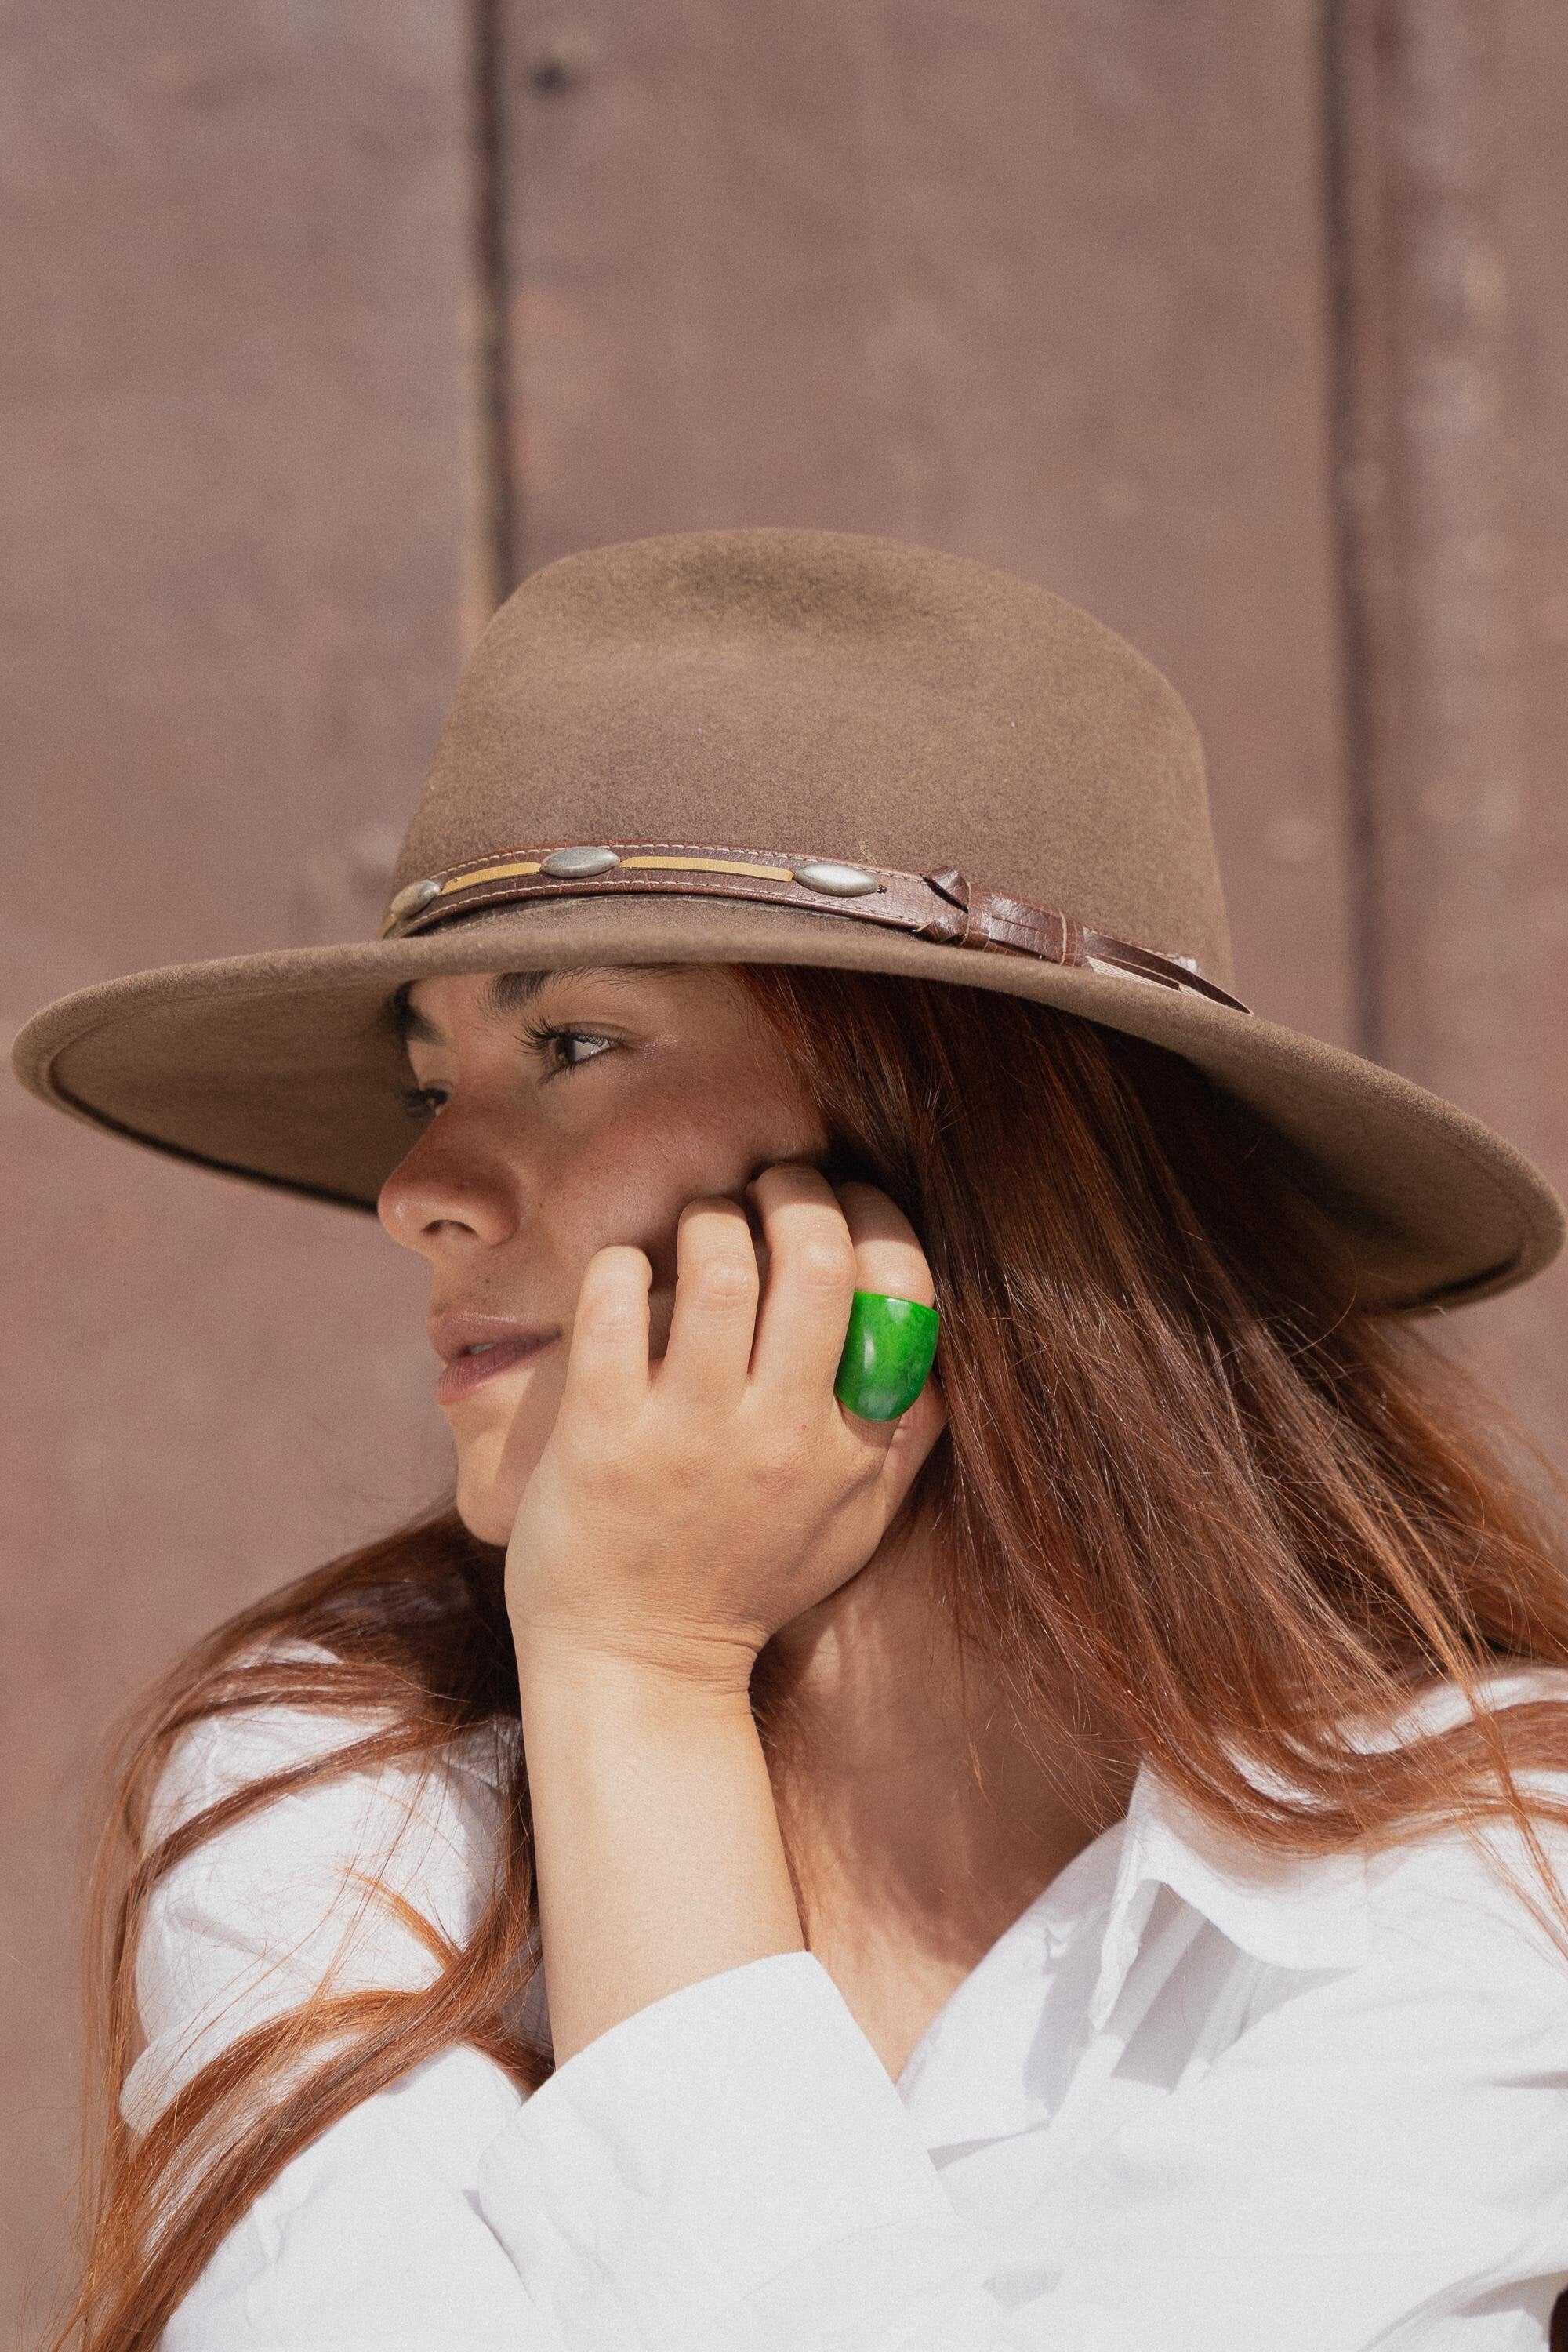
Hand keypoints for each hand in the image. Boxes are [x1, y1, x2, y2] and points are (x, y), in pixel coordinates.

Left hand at [504, 1161, 946, 1696]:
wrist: (636, 1666)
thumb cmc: (747, 1583)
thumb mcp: (856, 1524)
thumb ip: (908, 1437)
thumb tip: (942, 1339)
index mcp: (853, 1447)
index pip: (904, 1293)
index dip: (880, 1218)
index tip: (849, 1202)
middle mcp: (781, 1433)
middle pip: (817, 1256)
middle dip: (797, 1189)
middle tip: (772, 1188)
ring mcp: (688, 1433)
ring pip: (717, 1264)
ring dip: (711, 1216)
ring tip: (704, 1225)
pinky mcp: (601, 1435)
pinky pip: (615, 1306)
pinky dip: (623, 1263)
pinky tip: (629, 1273)